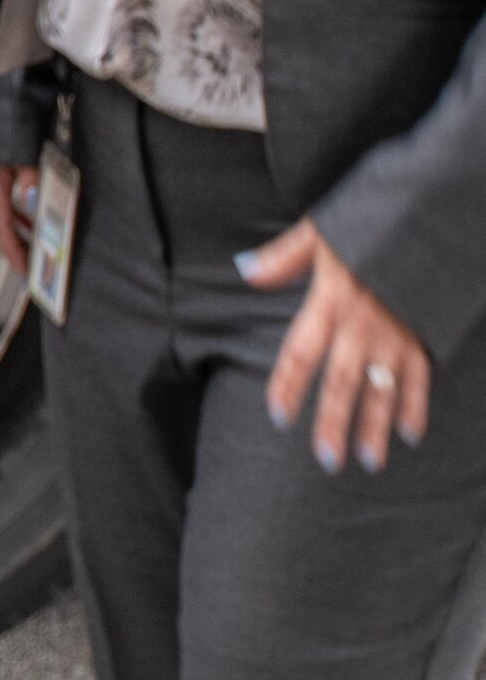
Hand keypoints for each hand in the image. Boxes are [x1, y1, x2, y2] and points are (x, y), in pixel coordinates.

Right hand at [0, 159, 39, 269]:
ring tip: (32, 250)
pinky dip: (16, 219)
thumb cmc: (0, 126)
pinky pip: (3, 206)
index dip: (12, 251)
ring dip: (15, 237)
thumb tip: (35, 200)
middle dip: (13, 251)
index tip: (23, 269)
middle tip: (29, 268)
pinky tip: (28, 222)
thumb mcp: (21, 153)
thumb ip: (30, 176)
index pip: (0, 226)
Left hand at [248, 218, 433, 473]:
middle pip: (342, 384)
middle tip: (326, 460)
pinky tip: (410, 435)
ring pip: (383, 390)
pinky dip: (417, 407)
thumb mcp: (322, 232)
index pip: (301, 353)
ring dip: (375, 427)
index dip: (287, 385)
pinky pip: (420, 378)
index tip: (278, 417)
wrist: (432, 217)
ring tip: (367, 461)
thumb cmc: (371, 223)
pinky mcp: (423, 335)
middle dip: (333, 423)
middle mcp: (361, 326)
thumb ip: (285, 257)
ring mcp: (396, 335)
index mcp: (330, 302)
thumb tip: (247, 271)